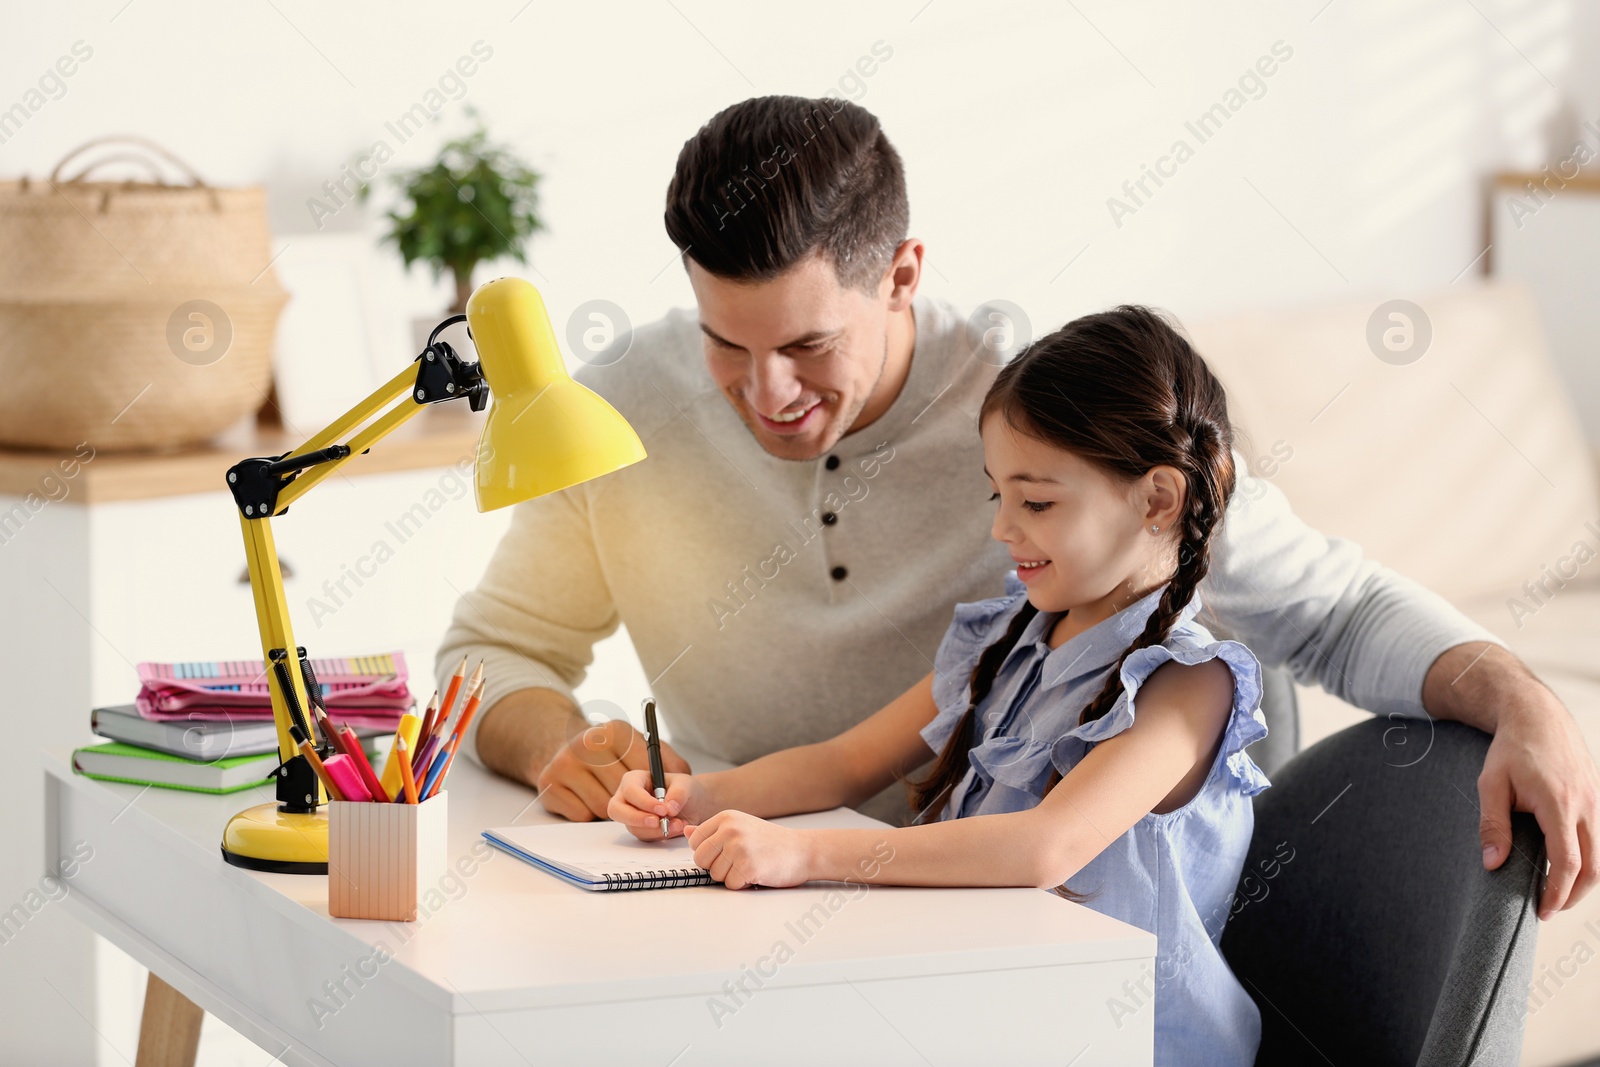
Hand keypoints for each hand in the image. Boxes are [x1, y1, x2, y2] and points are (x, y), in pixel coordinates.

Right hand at [535, 719, 690, 821]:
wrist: (567, 748)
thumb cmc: (615, 754)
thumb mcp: (644, 749)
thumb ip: (669, 765)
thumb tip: (676, 796)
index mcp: (616, 730)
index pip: (642, 771)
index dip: (656, 794)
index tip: (664, 808)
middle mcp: (586, 743)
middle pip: (622, 793)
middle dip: (637, 806)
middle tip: (645, 811)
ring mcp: (564, 763)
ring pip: (604, 807)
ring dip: (613, 809)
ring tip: (612, 794)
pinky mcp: (549, 784)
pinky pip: (583, 816)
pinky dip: (590, 813)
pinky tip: (589, 797)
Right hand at [609, 769, 702, 839]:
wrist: (692, 805)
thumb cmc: (683, 789)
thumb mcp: (686, 784)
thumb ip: (679, 793)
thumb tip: (669, 808)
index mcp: (634, 779)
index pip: (630, 790)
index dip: (644, 802)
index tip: (663, 810)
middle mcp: (628, 798)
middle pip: (617, 811)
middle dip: (637, 819)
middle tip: (657, 822)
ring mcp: (631, 816)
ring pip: (633, 827)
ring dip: (656, 830)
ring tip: (678, 823)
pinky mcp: (640, 830)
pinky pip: (645, 837)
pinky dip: (661, 835)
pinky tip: (676, 828)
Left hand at [686, 811, 813, 889]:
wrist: (802, 850)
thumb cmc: (772, 841)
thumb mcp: (741, 827)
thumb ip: (713, 831)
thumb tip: (686, 831)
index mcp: (726, 818)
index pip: (695, 840)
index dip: (707, 852)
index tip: (723, 852)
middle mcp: (730, 830)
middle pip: (700, 859)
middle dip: (716, 866)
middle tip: (737, 861)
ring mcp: (739, 848)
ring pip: (714, 874)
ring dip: (730, 876)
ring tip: (749, 865)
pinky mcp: (748, 867)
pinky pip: (730, 885)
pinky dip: (742, 884)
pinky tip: (756, 873)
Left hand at [1478, 691, 1599, 918]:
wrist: (1538, 717)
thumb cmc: (1512, 749)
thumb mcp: (1491, 783)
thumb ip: (1492, 824)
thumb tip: (1492, 863)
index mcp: (1559, 803)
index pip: (1568, 861)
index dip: (1557, 892)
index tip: (1543, 910)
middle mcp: (1586, 806)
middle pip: (1593, 867)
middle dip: (1572, 895)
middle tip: (1548, 909)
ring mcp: (1597, 803)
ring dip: (1582, 879)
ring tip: (1554, 892)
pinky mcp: (1598, 800)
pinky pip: (1598, 839)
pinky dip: (1586, 859)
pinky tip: (1564, 865)